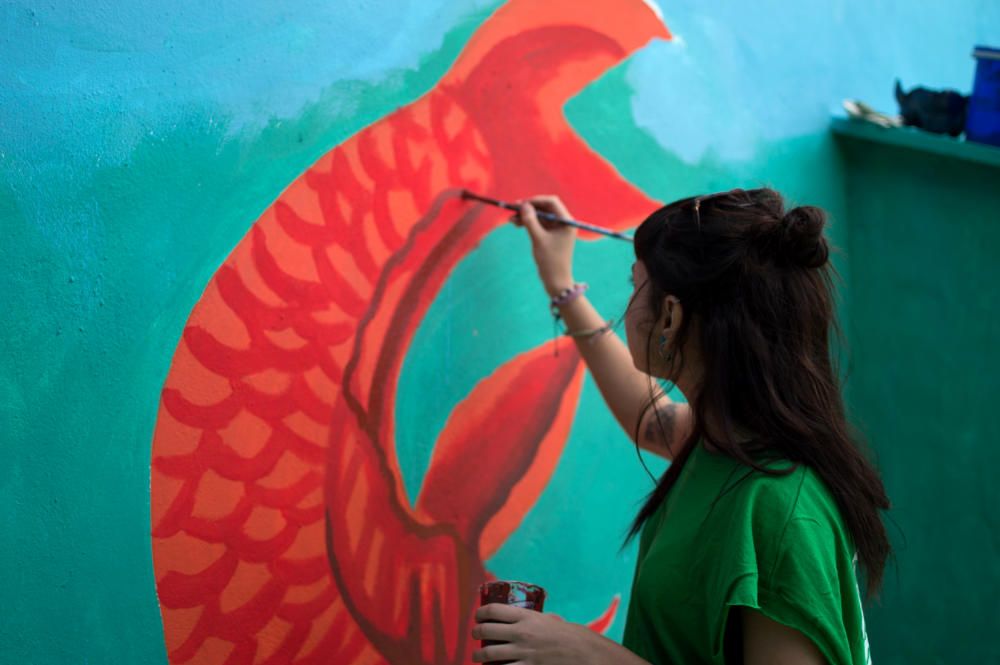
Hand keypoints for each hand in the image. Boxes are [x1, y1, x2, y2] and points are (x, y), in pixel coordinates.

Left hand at [471, 603, 600, 664]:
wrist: (583, 652)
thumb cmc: (569, 635)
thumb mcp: (550, 620)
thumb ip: (537, 620)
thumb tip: (529, 619)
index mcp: (526, 616)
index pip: (493, 610)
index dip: (480, 613)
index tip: (478, 616)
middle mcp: (521, 633)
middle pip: (486, 630)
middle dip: (476, 632)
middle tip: (475, 634)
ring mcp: (523, 652)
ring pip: (488, 654)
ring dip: (478, 655)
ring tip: (477, 656)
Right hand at [510, 195, 576, 296]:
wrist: (556, 280)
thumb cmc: (550, 260)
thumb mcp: (538, 239)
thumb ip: (530, 221)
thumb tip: (523, 205)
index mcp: (566, 221)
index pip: (551, 202)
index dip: (535, 200)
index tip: (521, 204)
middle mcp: (563, 222)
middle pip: (545, 208)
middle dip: (529, 208)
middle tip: (513, 209)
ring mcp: (557, 228)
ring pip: (540, 216)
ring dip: (527, 216)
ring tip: (511, 220)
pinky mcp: (551, 235)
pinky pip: (539, 224)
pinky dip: (529, 223)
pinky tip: (516, 224)